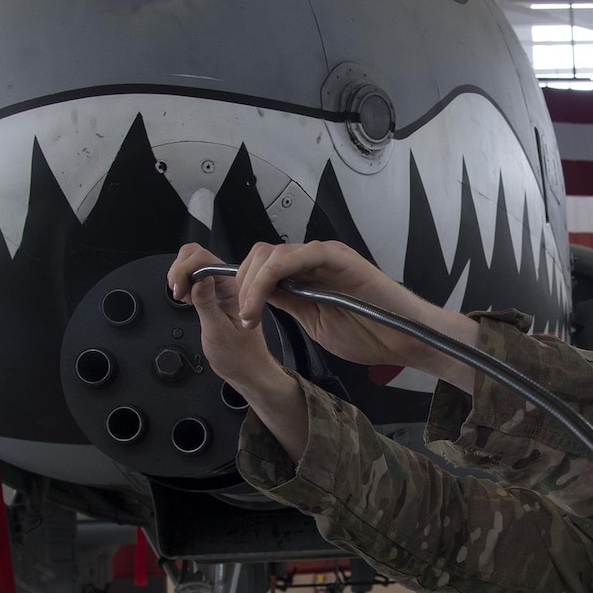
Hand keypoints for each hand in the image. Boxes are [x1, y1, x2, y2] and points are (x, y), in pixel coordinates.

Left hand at [167, 240, 477, 389]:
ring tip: (245, 319)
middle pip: (252, 255)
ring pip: (266, 254)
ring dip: (245, 287)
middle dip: (221, 279)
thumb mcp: (313, 320)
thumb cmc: (370, 332)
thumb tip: (251, 298)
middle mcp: (308, 259)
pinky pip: (291, 258)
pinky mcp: (334, 258)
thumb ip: (286, 302)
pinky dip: (265, 281)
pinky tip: (257, 307)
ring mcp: (320, 256)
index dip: (218, 278)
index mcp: (301, 274)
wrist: (407, 339)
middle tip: (214, 310)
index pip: (252, 265)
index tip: (186, 292)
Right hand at [167, 245, 288, 393]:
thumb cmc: (240, 356)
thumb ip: (207, 304)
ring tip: (182, 297)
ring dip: (180, 276)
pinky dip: (183, 284)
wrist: (247, 370)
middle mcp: (227, 284)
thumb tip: (198, 279)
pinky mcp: (211, 296)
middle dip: (180, 270)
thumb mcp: (218, 332)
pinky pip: (193, 279)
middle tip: (178, 292)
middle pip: (196, 256)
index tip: (179, 290)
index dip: (186, 270)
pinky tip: (185, 299)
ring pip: (193, 265)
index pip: (204, 259)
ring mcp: (219, 288)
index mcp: (234, 287)